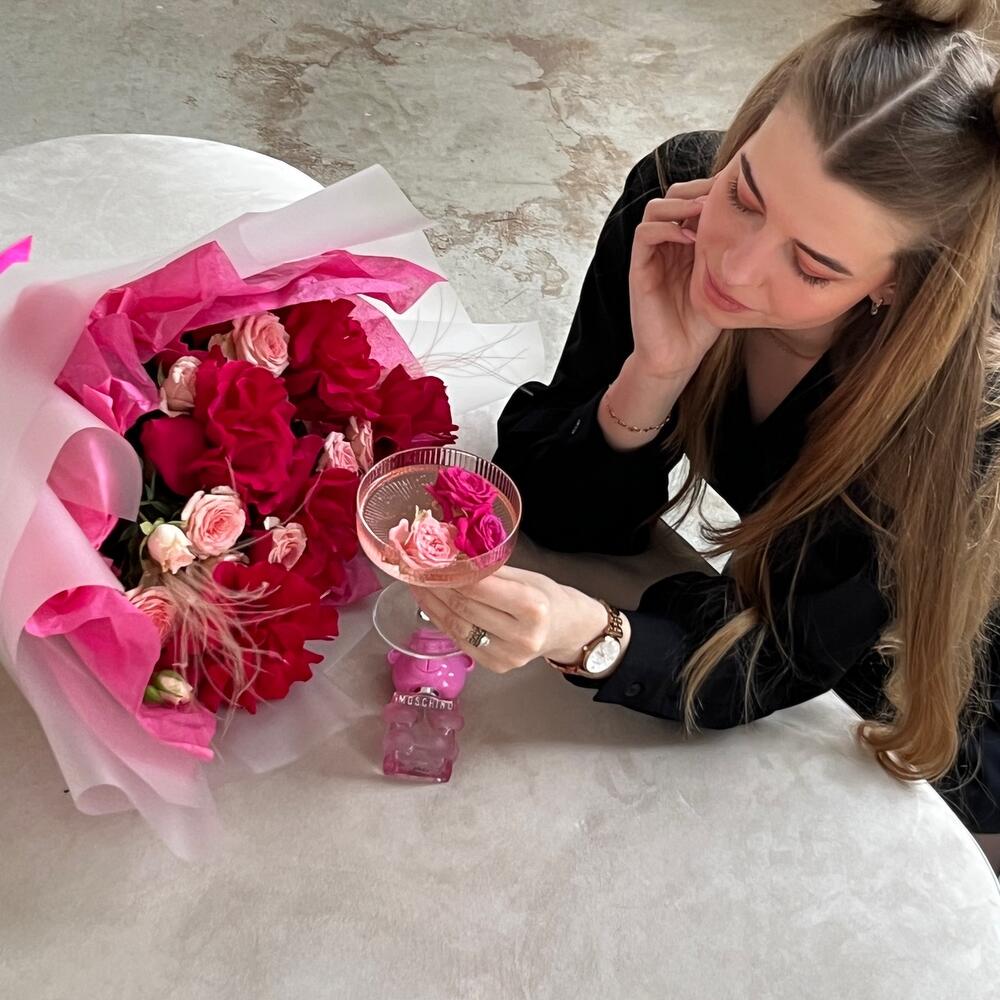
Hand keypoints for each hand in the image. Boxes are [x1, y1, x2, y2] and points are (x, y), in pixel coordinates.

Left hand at [409, 566, 609, 673]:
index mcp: (534, 607)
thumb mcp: (527, 576)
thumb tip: (452, 556)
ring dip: (433, 605)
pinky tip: (432, 606)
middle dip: (436, 587)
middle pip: (465, 608)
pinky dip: (443, 622)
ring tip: (419, 586)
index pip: (479, 588)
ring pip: (458, 627)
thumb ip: (492, 570)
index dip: (451, 574)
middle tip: (417, 570)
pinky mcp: (497, 667)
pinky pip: (461, 642)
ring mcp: (509, 656)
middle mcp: (523, 635)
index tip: (431, 560)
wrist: (567, 629)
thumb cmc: (548, 597)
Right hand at [629, 176, 723, 380]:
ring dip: (680, 203)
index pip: (695, 198)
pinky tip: (688, 236)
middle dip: (698, 188)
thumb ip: (736, 256)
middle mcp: (669, 243)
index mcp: (689, 242)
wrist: (677, 356)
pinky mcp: (640, 269)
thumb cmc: (703, 323)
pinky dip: (665, 227)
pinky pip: (644, 234)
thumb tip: (769, 227)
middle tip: (722, 195)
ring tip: (704, 212)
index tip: (739, 189)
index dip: (713, 187)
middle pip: (675, 194)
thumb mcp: (727, 282)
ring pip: (656, 208)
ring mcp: (653, 255)